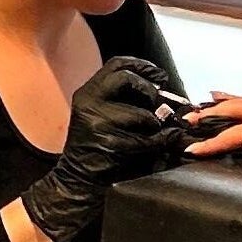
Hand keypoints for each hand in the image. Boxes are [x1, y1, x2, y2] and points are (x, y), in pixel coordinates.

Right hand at [19, 57, 182, 241]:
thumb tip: (163, 92)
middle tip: (157, 102)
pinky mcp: (110, 144)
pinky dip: (159, 142)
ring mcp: (97, 122)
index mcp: (88, 93)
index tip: (160, 75)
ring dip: (155, 124)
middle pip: (126, 79)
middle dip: (149, 90)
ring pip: (142, 113)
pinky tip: (161, 144)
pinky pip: (146, 139)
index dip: (143, 66)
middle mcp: (89, 102)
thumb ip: (125, 99)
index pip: (117, 64)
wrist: (79, 177)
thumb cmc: (98, 147)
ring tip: (155, 131)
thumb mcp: (101, 114)